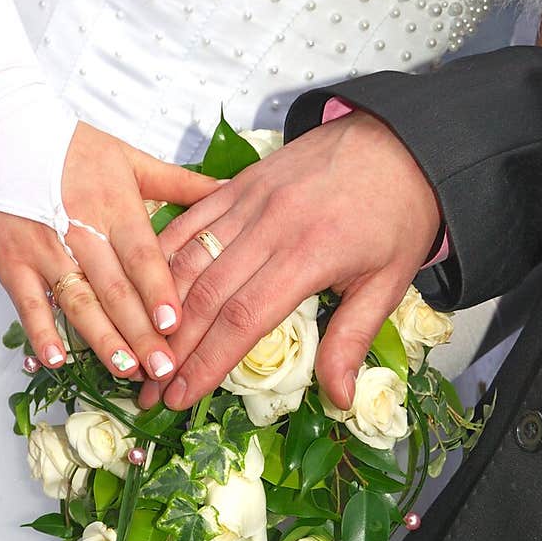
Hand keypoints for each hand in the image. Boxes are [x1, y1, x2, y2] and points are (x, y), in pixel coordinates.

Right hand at [0, 121, 218, 378]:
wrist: (1, 129)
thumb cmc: (72, 148)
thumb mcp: (130, 159)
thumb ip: (180, 183)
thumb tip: (229, 188)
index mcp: (114, 206)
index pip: (141, 257)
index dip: (158, 292)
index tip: (177, 325)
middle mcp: (81, 231)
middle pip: (115, 290)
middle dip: (141, 332)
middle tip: (163, 367)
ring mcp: (44, 250)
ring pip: (78, 302)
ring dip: (101, 339)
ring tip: (126, 369)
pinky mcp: (11, 262)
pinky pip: (28, 303)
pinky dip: (41, 333)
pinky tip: (57, 361)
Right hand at [139, 112, 441, 410]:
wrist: (399, 141)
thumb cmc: (398, 214)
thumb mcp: (389, 283)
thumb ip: (353, 340)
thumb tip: (338, 399)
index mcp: (309, 255)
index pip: (242, 319)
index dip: (206, 363)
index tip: (179, 397)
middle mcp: (270, 226)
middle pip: (205, 296)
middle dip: (172, 349)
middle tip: (147, 389)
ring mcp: (248, 200)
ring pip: (188, 259)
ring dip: (158, 308)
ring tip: (141, 349)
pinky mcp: (237, 184)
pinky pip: (188, 221)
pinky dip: (162, 258)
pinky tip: (145, 290)